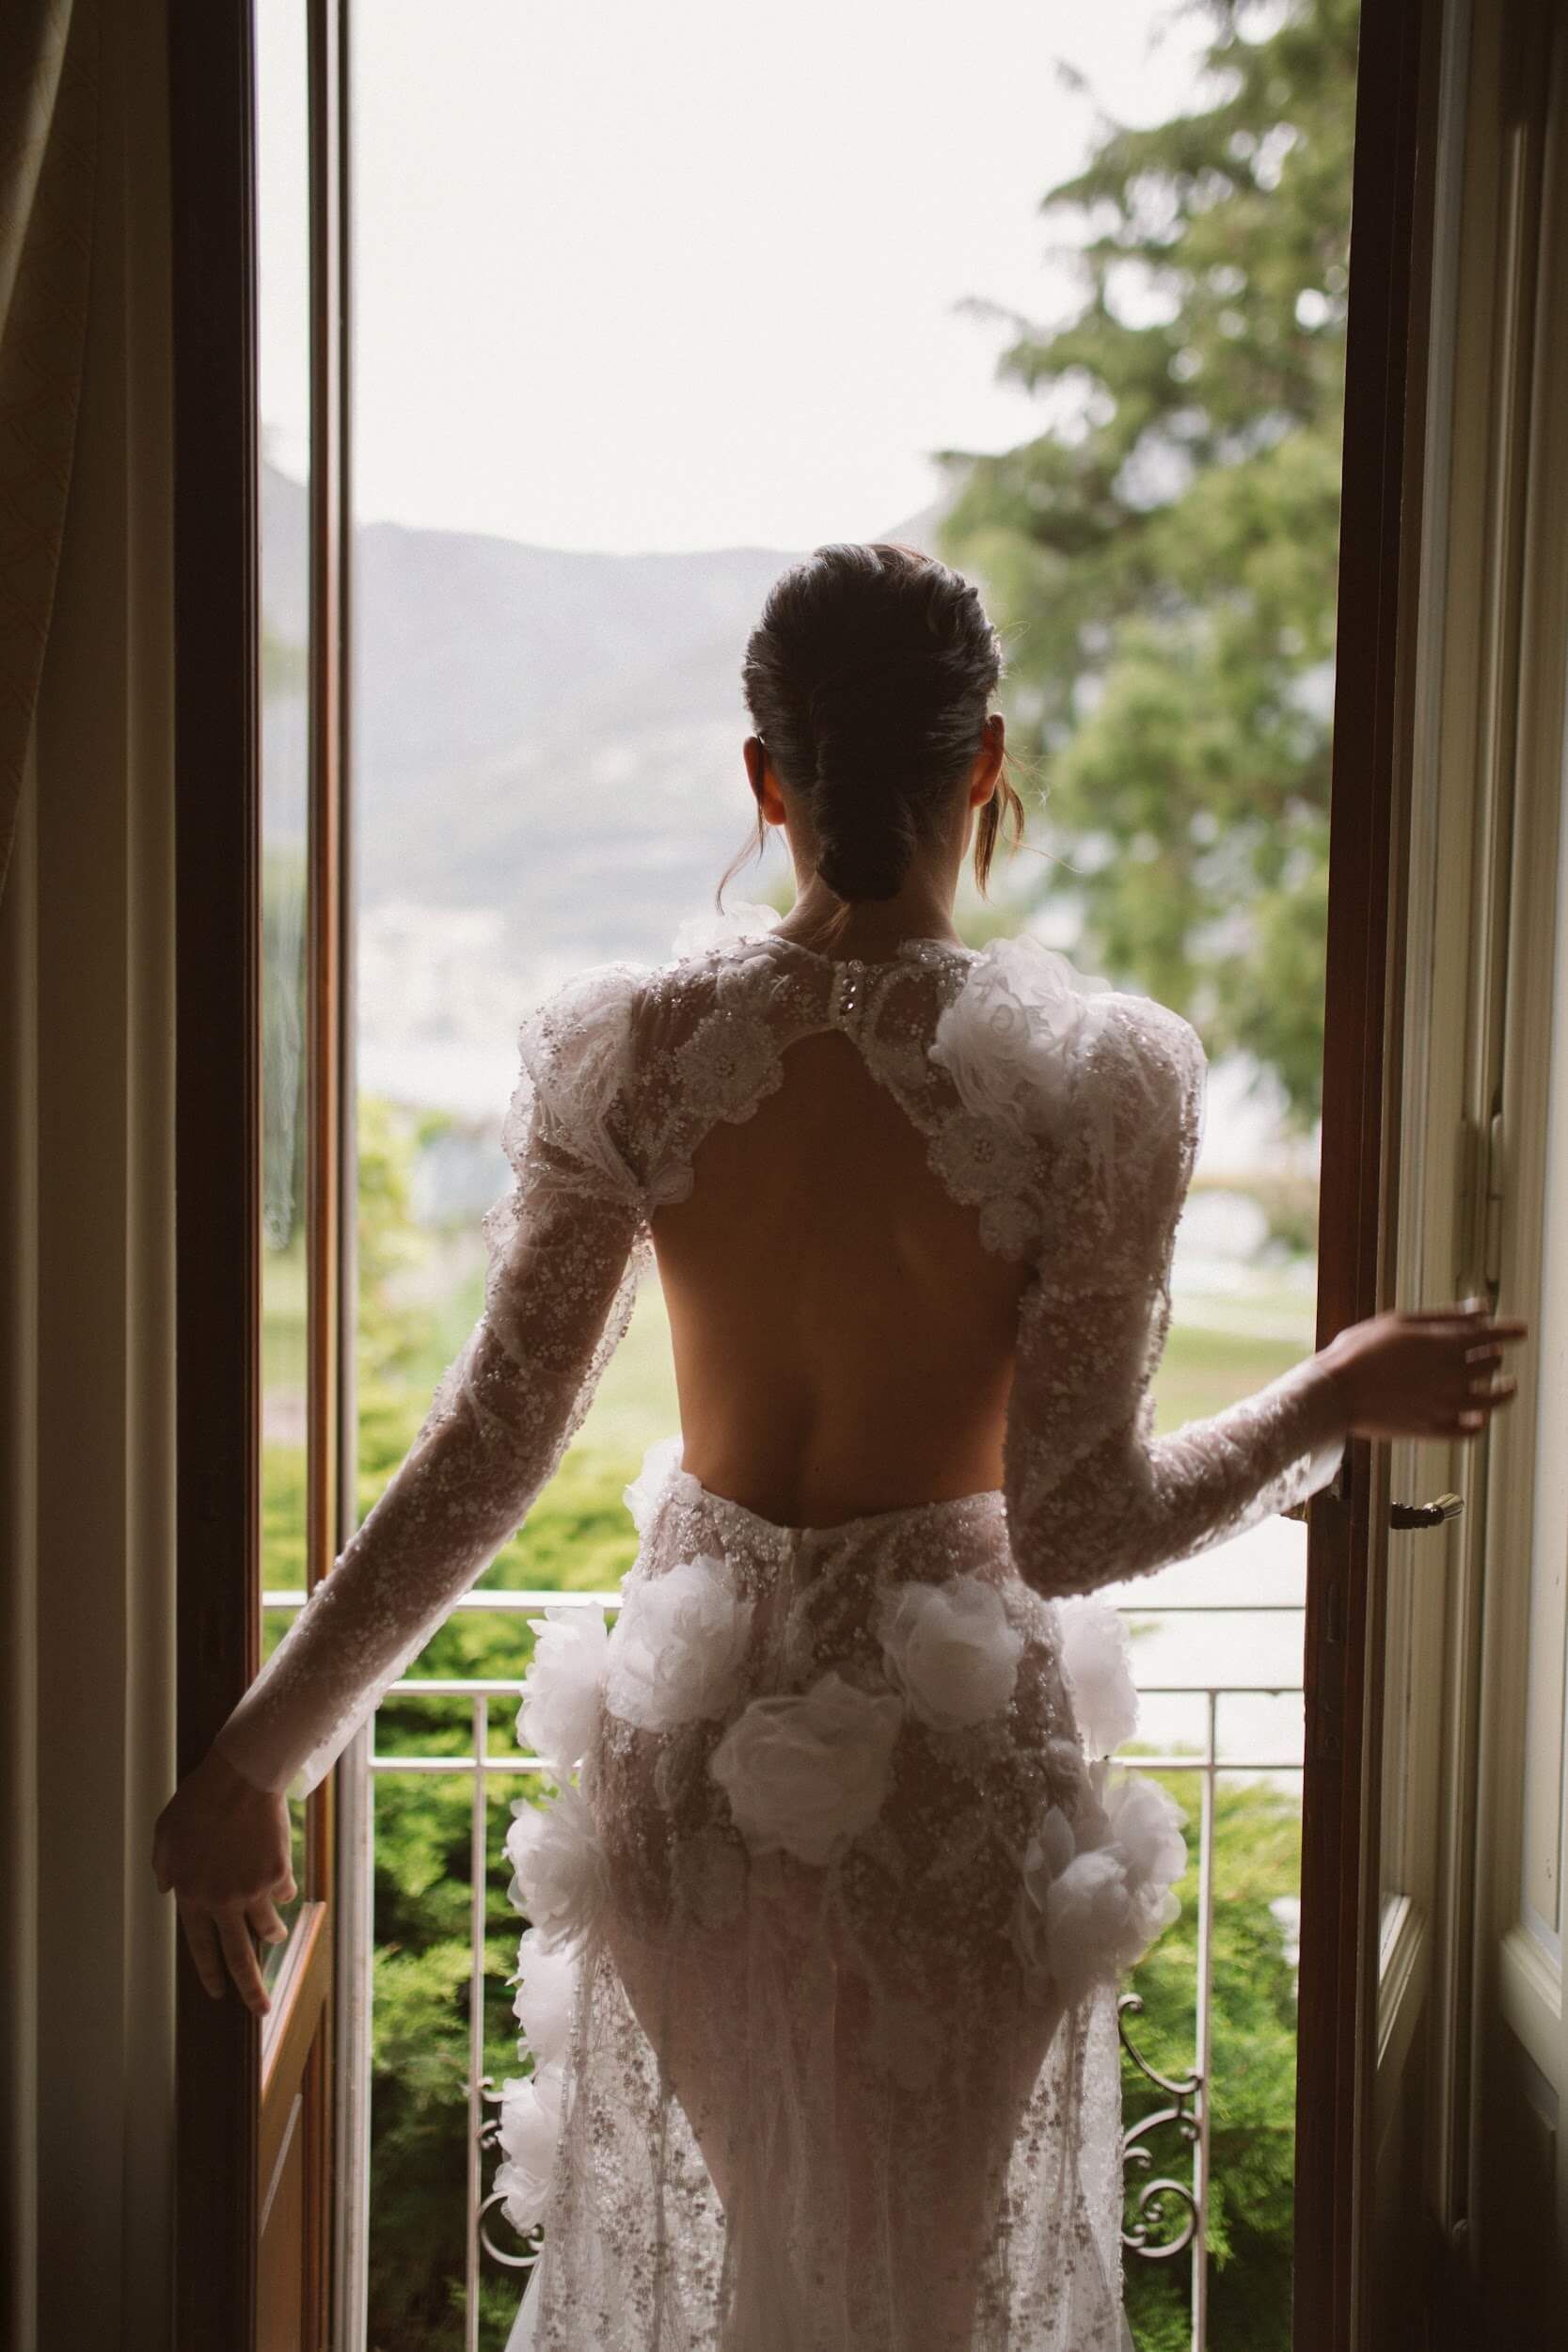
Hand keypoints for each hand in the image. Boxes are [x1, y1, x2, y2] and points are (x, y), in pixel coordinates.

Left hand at [151, 1745, 295, 2017]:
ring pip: (267, 1927)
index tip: (218, 1993)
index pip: (200, 1948)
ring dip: (271, 1933)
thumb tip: (167, 1890)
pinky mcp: (277, 1872)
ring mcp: (252, 1889)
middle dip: (251, 1989)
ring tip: (274, 1935)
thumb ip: (164, 1868)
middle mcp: (223, 1901)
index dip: (210, 1973)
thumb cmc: (198, 1803)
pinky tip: (277, 1877)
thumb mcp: (164, 1836)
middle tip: (261, 2010)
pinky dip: (280, 1890)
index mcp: (192, 1896)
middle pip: (240, 1957)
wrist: (239, 1780)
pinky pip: (282, 1891)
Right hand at [1320, 1296, 1528, 1442]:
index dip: (1511, 1331)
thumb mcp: (1400, 1322)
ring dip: (1504, 1392)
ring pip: (1492, 1401)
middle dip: (1495, 1355)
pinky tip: (1478, 1417)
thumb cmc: (1360, 1351)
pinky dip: (1479, 1423)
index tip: (1521, 1330)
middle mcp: (1453, 1375)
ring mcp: (1445, 1405)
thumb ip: (1444, 1317)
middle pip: (1492, 1364)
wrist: (1334, 1393)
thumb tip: (1482, 1309)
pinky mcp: (1433, 1429)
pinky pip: (1469, 1430)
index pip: (1494, 1335)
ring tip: (1508, 1388)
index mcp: (1445, 1344)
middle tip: (1491, 1351)